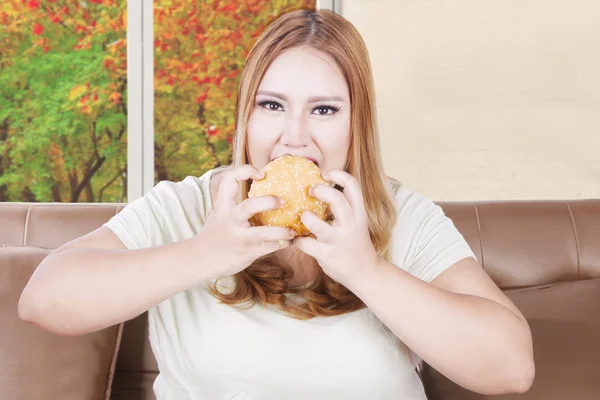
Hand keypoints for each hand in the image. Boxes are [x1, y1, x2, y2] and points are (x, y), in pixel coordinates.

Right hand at [193, 164, 295, 278]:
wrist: (200, 259)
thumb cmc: (216, 233)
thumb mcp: (220, 213)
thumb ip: (235, 203)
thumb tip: (263, 186)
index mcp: (223, 205)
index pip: (229, 180)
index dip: (245, 171)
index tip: (261, 173)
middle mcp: (230, 219)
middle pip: (250, 206)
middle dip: (269, 202)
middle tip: (284, 201)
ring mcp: (239, 237)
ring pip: (263, 232)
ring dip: (282, 231)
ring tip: (293, 231)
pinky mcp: (247, 252)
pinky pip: (269, 247)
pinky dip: (283, 244)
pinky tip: (290, 242)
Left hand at [293, 169, 380, 288]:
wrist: (365, 272)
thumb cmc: (356, 243)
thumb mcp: (357, 222)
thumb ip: (345, 207)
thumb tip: (322, 186)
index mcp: (359, 213)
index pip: (353, 185)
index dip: (338, 174)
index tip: (326, 174)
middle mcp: (351, 224)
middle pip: (336, 199)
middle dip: (320, 190)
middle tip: (310, 190)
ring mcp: (338, 240)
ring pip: (316, 224)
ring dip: (305, 217)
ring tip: (303, 217)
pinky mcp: (327, 255)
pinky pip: (305, 243)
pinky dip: (298, 240)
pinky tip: (298, 239)